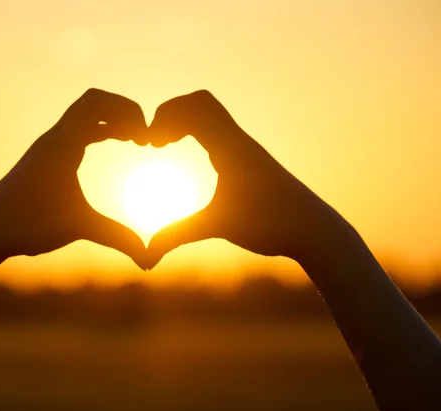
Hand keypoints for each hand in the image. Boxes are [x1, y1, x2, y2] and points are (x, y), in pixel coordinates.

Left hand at [0, 88, 148, 268]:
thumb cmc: (27, 225)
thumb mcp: (78, 227)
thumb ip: (117, 238)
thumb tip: (149, 260)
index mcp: (62, 145)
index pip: (97, 104)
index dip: (129, 112)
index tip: (147, 138)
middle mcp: (54, 138)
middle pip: (93, 101)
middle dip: (123, 111)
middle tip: (144, 135)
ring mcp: (48, 146)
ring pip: (84, 115)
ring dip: (111, 120)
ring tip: (134, 139)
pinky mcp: (45, 157)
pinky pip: (77, 130)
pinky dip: (99, 131)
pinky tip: (112, 146)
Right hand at [146, 90, 346, 268]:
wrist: (315, 230)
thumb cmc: (272, 225)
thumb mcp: (219, 227)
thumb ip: (178, 235)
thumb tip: (146, 257)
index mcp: (231, 148)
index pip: (193, 110)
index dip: (163, 119)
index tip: (148, 145)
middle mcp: (239, 140)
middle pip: (200, 101)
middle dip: (170, 113)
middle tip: (153, 141)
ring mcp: (245, 148)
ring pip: (211, 113)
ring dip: (183, 121)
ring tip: (163, 146)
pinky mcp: (249, 159)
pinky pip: (219, 130)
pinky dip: (196, 132)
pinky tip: (190, 157)